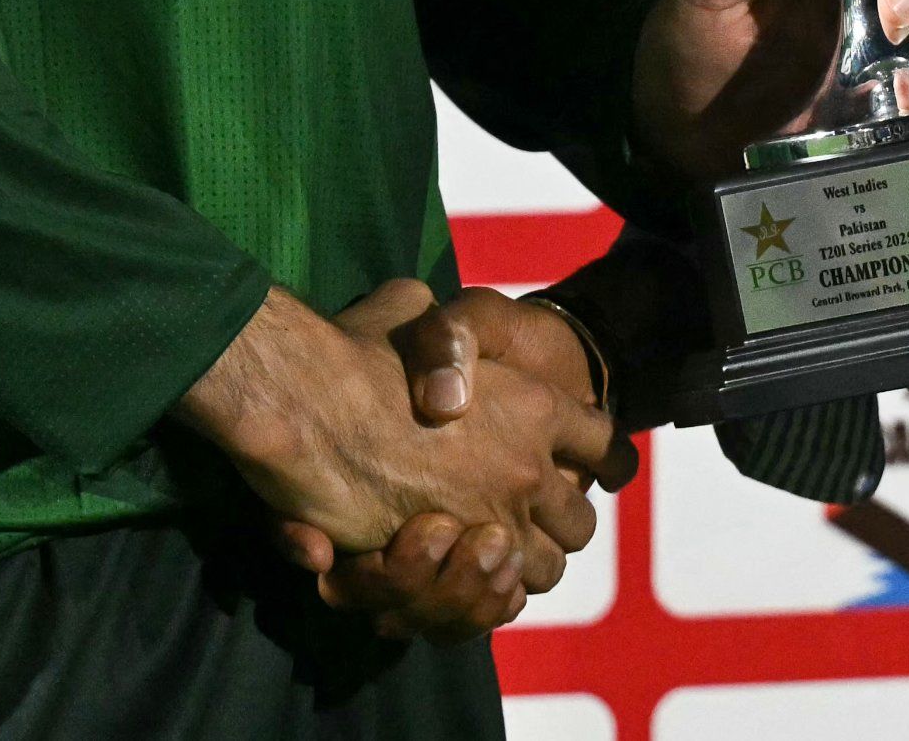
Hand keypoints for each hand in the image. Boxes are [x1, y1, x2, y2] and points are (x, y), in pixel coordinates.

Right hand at [176, 279, 611, 629]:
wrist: (305, 402)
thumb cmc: (358, 350)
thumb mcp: (413, 310)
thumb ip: (443, 334)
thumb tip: (443, 340)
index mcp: (535, 405)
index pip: (603, 444)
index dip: (599, 455)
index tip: (590, 465)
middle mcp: (527, 467)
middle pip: (580, 521)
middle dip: (558, 525)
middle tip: (523, 518)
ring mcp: (495, 519)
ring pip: (544, 568)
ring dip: (521, 566)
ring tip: (487, 551)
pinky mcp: (453, 564)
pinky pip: (498, 599)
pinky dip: (487, 597)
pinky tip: (463, 575)